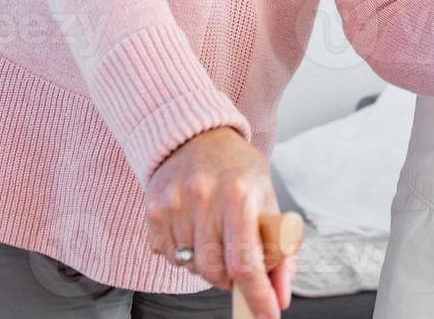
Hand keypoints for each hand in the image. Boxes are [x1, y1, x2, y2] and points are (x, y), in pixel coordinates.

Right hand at [144, 127, 292, 318]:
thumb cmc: (237, 169)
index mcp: (240, 194)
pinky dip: (181, 254)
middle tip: (235, 266)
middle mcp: (206, 196)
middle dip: (229, 280)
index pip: (246, 261)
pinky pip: (167, 254)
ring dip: (205, 265)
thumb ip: (279, 251)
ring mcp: (175, 202)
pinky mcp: (154, 207)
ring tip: (213, 238)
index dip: (257, 295)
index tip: (266, 316)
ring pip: (190, 265)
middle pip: (214, 270)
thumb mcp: (267, 200)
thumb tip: (280, 297)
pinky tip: (192, 230)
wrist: (196, 132)